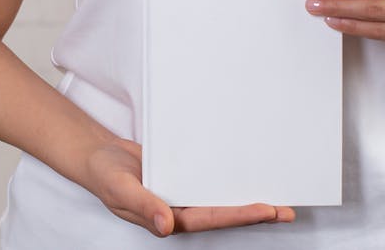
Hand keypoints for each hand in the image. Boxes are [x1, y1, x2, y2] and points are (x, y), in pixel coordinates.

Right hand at [81, 135, 294, 236]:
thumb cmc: (105, 176)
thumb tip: (168, 226)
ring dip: (246, 198)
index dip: (239, 215)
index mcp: (168, 217)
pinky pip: (209, 181)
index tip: (266, 210)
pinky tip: (245, 174)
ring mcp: (182, 195)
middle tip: (286, 210)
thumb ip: (144, 207)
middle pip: (224, 213)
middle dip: (255, 213)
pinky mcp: (183, 178)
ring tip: (278, 198)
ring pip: (221, 199)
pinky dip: (228, 179)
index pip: (210, 218)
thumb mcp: (120, 190)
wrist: (97, 158)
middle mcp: (179, 209)